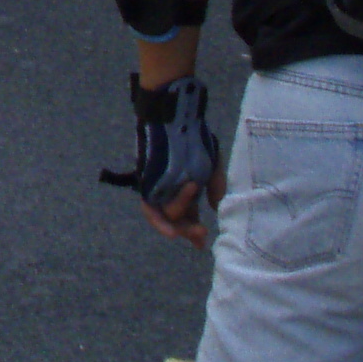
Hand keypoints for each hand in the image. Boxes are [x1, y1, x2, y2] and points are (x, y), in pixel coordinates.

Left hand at [101, 76, 222, 246]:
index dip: (194, 231)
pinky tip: (171, 231)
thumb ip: (214, 184)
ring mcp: (158, 186)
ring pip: (166, 214)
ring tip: (192, 225)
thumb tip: (216, 207)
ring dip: (180, 223)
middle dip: (189, 231)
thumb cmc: (193, 137)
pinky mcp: (146, 181)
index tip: (203, 246)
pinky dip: (159, 220)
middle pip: (176, 219)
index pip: (188, 215)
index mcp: (184, 186)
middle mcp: (170, 189)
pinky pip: (150, 206)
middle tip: (202, 236)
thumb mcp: (210, 163)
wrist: (175, 116)